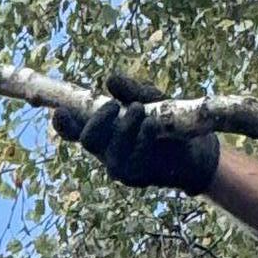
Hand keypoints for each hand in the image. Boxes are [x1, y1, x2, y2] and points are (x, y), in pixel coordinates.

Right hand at [52, 72, 219, 194]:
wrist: (197, 150)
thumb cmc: (167, 122)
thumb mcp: (152, 100)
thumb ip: (132, 91)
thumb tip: (110, 80)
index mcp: (100, 131)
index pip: (72, 129)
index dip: (62, 122)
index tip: (59, 111)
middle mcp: (105, 150)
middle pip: (86, 140)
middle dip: (96, 121)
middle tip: (112, 105)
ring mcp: (119, 166)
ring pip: (109, 150)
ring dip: (123, 127)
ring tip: (138, 109)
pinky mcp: (136, 177)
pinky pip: (133, 158)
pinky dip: (141, 139)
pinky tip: (152, 125)